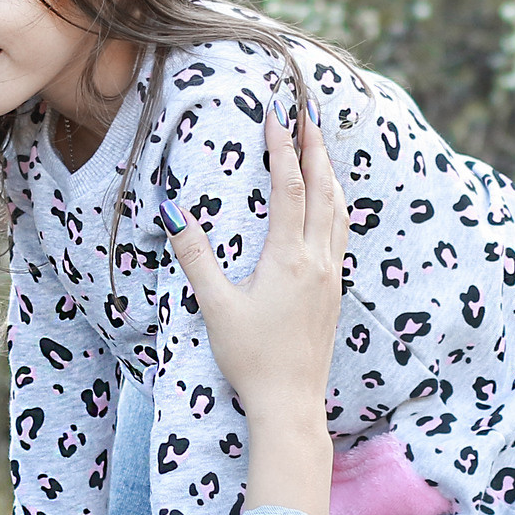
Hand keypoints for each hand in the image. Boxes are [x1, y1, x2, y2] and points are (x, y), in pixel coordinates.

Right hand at [160, 98, 346, 514]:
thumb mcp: (215, 307)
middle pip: (323, 189)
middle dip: (315, 147)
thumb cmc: (251, 359)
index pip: (289, 186)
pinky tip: (330, 205)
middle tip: (308, 113)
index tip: (275, 111)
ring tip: (321, 148)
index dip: (282, 145)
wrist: (291, 403)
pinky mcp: (335, 292)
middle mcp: (317, 261)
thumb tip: (173, 211)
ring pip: (339, 211)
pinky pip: (341, 234)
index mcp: (288, 258)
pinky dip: (336, 205)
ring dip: (330, 174)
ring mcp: (331, 277)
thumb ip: (195, 257)